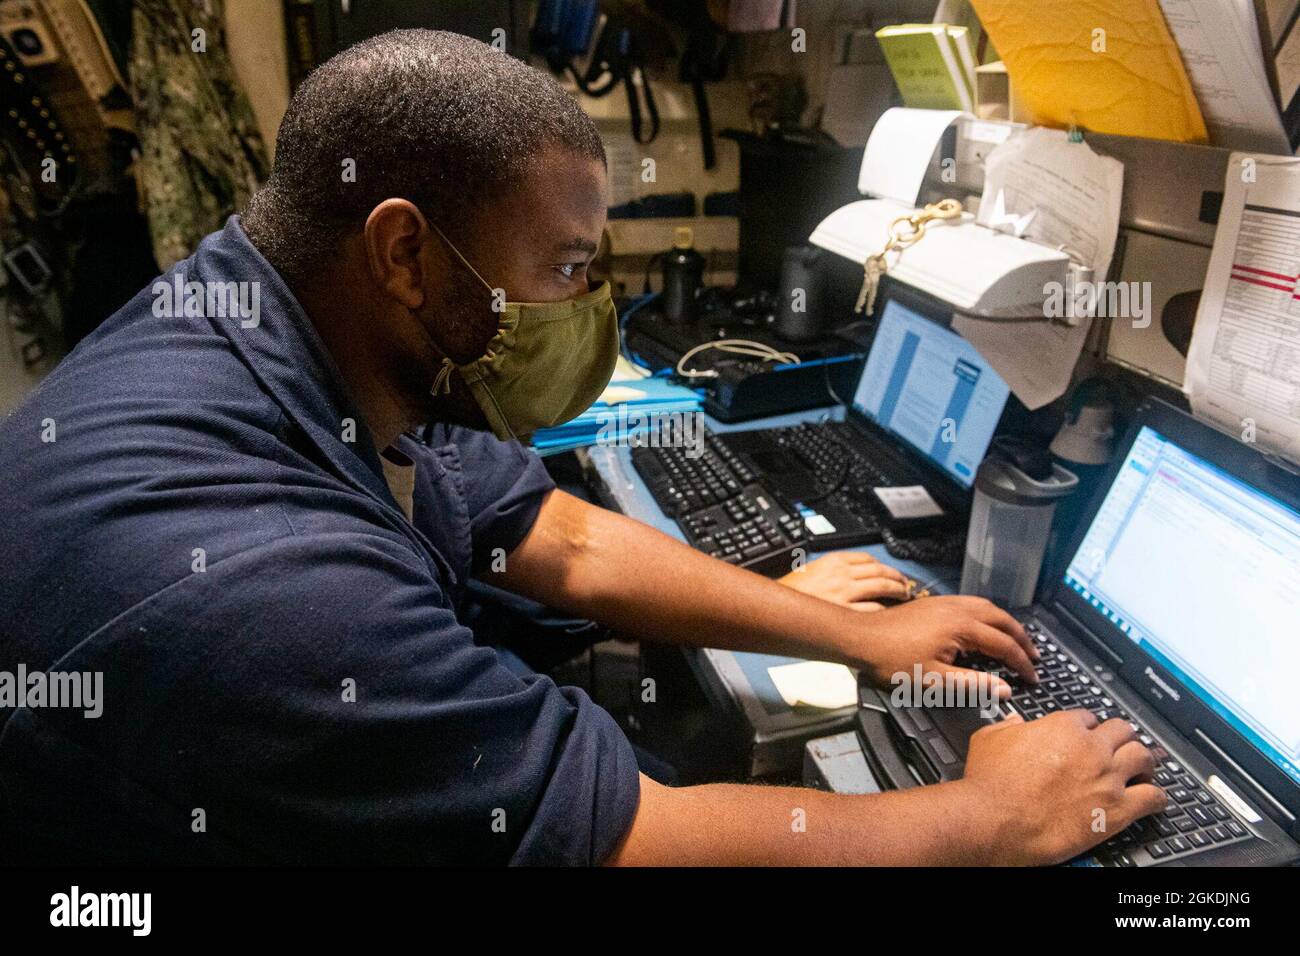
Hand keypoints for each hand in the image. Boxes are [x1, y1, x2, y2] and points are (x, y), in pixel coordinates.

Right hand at [778, 551, 910, 610]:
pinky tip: (889, 613)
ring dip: (897, 591)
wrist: (778, 607)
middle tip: (905, 584)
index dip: (884, 565)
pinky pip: (873, 608)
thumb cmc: (792, 591)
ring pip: (881, 586)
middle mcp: (842, 574)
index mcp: (833, 561)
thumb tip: (856, 574)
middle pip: (880, 570)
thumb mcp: (812, 569)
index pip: (867, 558)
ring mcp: (845, 593)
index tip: (890, 571)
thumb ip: (834, 569)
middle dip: (897, 577)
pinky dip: (884, 609)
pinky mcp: (844, 612)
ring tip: (903, 596)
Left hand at [855, 594, 1038, 698]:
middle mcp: (958, 609)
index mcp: (962, 627)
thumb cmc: (892, 660)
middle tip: (1034, 657)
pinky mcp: (935, 602)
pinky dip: (989, 615)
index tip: (1033, 677)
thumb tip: (1004, 689)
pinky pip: (973, 604)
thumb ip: (972, 684)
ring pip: (988, 608)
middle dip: (1022, 639)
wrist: (860, 637)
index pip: (1004, 645)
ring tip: (1017, 640)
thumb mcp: (933, 681)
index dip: (1022, 663)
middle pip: (1002, 620)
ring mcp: (946, 602)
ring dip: (1007, 624)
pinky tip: (986, 626)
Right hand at [957, 710, 1166, 864]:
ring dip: (1144, 762)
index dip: (1088, 727)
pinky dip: (1158, 797)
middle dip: (1121, 738)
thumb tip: (1015, 721)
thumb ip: (1007, 725)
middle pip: (1122, 730)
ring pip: (1143, 757)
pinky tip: (1154, 799)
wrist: (995, 820)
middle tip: (1119, 748)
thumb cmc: (989, 783)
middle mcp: (1091, 748)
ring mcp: (1108, 778)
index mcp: (1062, 727)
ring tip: (1142, 769)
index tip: (1087, 736)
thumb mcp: (988, 738)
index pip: (1088, 718)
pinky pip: (1153, 798)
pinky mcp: (1117, 810)